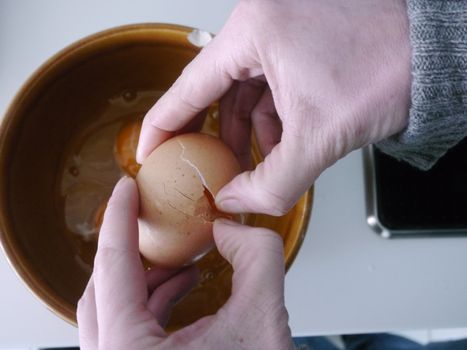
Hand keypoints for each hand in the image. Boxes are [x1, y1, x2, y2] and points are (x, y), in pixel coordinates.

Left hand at [77, 177, 293, 349]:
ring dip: (145, 276)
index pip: (113, 267)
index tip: (125, 188)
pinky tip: (182, 286)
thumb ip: (255, 257)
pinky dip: (153, 301)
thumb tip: (229, 227)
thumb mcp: (264, 318)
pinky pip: (130, 328)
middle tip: (149, 217)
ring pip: (113, 310)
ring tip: (179, 258)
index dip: (119, 218)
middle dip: (131, 247)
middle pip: (103, 289)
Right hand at [136, 0, 410, 215]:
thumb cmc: (389, 70)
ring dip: (247, 130)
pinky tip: (280, 142)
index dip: (163, 124)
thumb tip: (235, 204)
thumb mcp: (321, 138)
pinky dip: (271, 116)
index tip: (148, 151)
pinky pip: (269, 83)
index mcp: (254, 31)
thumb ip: (272, 183)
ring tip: (253, 163)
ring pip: (245, 89)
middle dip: (211, 133)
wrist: (435, 54)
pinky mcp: (299, 39)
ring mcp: (280, 28)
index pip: (190, 85)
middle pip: (215, 89)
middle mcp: (261, 22)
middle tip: (197, 164)